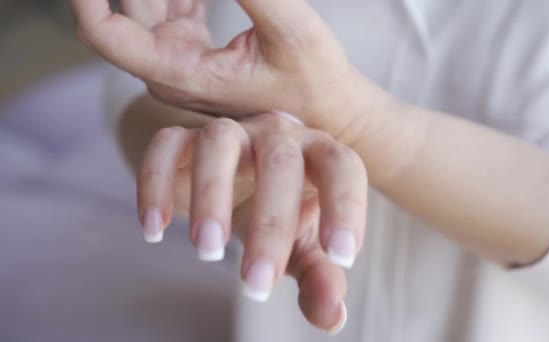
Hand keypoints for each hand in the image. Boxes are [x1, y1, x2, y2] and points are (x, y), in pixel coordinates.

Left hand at [70, 0, 368, 135]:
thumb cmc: (315, 82)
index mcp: (180, 73)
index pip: (103, 32)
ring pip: (145, 3)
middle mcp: (169, 69)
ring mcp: (179, 59)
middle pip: (125, 7)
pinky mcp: (193, 49)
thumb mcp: (290, 28)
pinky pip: (170, 4)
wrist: (327, 110)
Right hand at [137, 112, 367, 332]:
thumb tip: (332, 316)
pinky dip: (155, 181)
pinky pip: (166, 145)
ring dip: (210, 194)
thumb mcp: (305, 246)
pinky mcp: (186, 139)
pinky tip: (154, 228)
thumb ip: (321, 276)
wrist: (243, 179)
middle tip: (255, 283)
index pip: (343, 168)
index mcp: (319, 156)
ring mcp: (232, 132)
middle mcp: (279, 135)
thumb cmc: (284, 212)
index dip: (347, 207)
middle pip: (280, 161)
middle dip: (270, 223)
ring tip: (206, 250)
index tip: (341, 258)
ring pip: (219, 141)